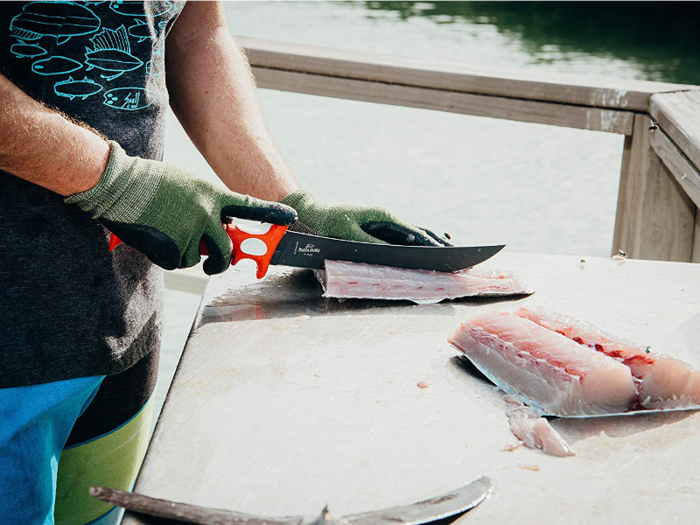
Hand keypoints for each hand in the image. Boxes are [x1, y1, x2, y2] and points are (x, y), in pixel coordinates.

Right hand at [66, 142, 296, 274]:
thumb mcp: (186, 184)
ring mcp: (190, 232)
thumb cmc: (149, 183)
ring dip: (184, 254)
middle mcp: (206, 213)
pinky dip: (166, 257)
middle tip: (215, 264)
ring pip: (196, 259)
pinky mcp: (171, 247)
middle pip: (225, 250)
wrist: (118, 184)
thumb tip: (218, 225)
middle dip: (221, 262)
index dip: (271, 214)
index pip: (248, 206)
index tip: (291, 217)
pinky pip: (176, 263)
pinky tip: (155, 238)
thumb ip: (206, 203)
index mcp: (211, 194)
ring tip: (165, 234)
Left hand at [280, 189, 449, 245]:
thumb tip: (391, 253)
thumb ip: (371, 243)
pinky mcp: (381, 229)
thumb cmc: (330, 223)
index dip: (430, 243)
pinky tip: (432, 242)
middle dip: (437, 243)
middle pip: (418, 232)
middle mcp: (388, 219)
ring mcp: (386, 224)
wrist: (316, 214)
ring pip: (414, 233)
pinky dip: (419, 240)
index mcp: (383, 217)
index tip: (446, 251)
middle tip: (457, 253)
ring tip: (450, 247)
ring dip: (432, 241)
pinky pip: (404, 237)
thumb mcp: (348, 234)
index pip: (413, 233)